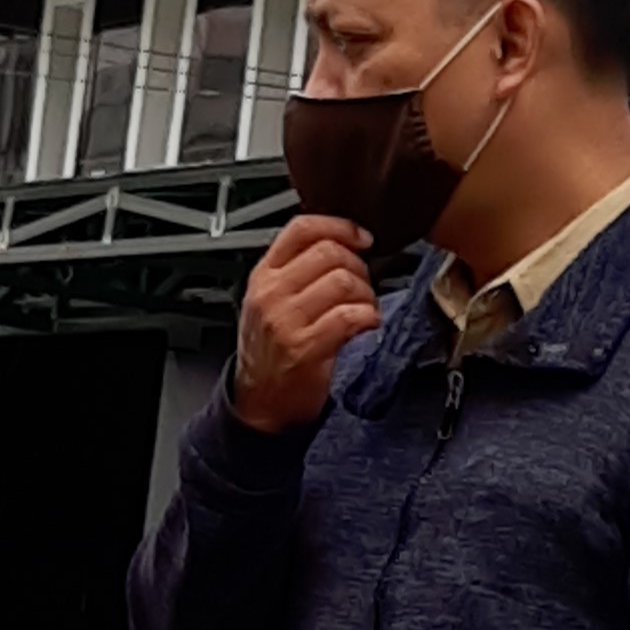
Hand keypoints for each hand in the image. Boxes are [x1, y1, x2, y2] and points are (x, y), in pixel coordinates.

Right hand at [229, 209, 382, 432]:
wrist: (260, 403)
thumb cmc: (270, 352)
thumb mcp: (269, 301)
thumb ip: (297, 270)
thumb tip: (343, 244)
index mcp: (263, 275)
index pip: (302, 229)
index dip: (340, 226)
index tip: (361, 238)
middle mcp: (271, 294)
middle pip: (329, 252)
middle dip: (358, 266)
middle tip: (362, 286)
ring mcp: (286, 321)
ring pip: (343, 281)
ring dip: (366, 294)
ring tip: (363, 309)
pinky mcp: (305, 348)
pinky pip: (349, 316)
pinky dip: (368, 317)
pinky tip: (366, 325)